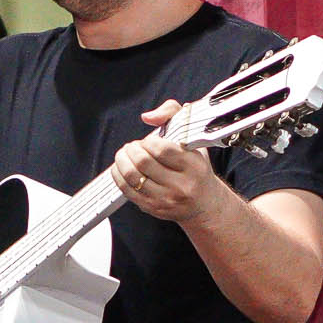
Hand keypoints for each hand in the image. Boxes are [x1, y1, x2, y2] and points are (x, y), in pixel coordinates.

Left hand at [111, 101, 217, 223]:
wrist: (204, 204)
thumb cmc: (196, 169)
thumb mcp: (193, 138)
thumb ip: (172, 114)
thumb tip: (147, 116)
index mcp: (193, 166)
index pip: (161, 149)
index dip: (148, 141)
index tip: (149, 141)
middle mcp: (181, 185)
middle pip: (142, 162)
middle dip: (132, 149)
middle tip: (134, 146)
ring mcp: (165, 199)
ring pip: (131, 176)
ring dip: (122, 160)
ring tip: (126, 154)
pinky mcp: (152, 208)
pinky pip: (126, 190)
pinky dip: (118, 175)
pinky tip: (121, 167)